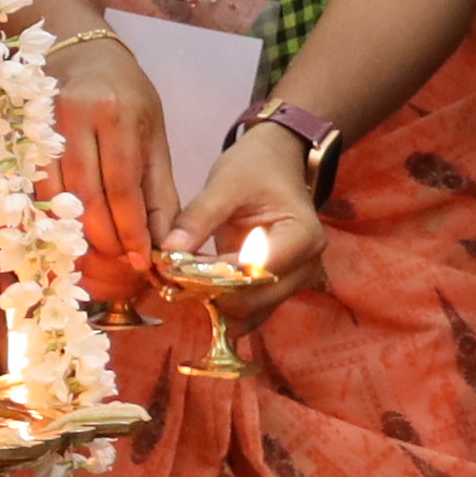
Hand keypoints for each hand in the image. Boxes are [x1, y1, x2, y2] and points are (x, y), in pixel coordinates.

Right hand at [47, 32, 173, 284]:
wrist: (81, 52)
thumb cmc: (127, 95)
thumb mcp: (153, 135)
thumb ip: (159, 191)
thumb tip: (164, 243)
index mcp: (116, 113)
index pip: (122, 186)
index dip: (130, 230)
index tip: (141, 260)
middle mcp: (74, 115)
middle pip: (84, 195)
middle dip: (102, 239)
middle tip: (117, 263)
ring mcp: (39, 122)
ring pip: (52, 195)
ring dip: (71, 234)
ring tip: (91, 257)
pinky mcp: (17, 132)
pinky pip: (29, 187)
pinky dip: (45, 217)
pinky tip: (60, 235)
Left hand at [161, 122, 323, 317]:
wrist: (273, 164)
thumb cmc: (254, 168)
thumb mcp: (225, 184)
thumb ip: (198, 218)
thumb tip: (169, 250)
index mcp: (302, 236)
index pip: (256, 272)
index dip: (215, 276)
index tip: (177, 268)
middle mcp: (306, 266)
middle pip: (255, 300)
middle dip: (212, 294)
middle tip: (172, 280)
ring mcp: (294, 281)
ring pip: (251, 312)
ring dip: (215, 305)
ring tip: (180, 286)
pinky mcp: (277, 288)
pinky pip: (250, 310)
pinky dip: (222, 306)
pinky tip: (195, 292)